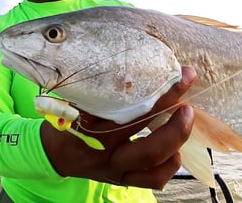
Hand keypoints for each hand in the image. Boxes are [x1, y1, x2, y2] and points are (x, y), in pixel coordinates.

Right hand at [41, 66, 195, 189]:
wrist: (53, 153)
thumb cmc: (64, 121)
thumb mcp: (73, 102)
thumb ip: (95, 88)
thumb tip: (123, 61)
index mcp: (91, 130)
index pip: (131, 112)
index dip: (161, 96)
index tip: (181, 77)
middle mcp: (105, 153)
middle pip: (148, 145)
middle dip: (175, 126)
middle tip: (187, 107)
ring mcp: (114, 170)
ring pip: (152, 165)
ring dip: (175, 143)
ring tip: (184, 122)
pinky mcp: (120, 180)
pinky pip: (151, 180)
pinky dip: (168, 166)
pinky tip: (174, 150)